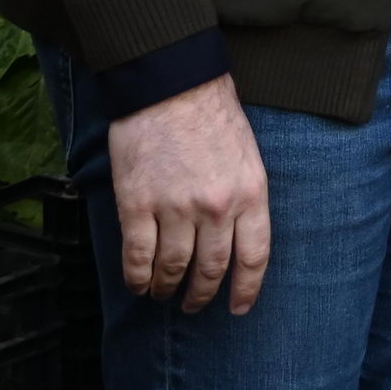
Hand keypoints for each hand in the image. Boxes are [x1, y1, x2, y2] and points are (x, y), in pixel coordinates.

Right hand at [108, 75, 270, 314]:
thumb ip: (243, 196)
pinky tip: (137, 284)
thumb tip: (234, 238)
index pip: (254, 257)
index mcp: (250, 193)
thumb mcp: (246, 154)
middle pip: (211, 269)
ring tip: (161, 294)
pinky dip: (136, 278)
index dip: (246, 289)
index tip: (239, 307)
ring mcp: (176, 208)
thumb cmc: (211, 112)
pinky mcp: (138, 204)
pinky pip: (137, 256)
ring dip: (166, 288)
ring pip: (173, 268)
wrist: (170, 82)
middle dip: (202, 294)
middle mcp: (217, 207)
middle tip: (193, 305)